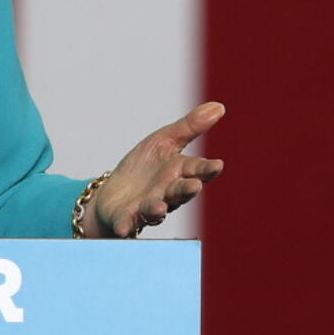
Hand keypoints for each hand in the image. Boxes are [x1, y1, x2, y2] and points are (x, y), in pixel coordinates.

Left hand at [83, 102, 224, 238]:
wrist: (114, 192)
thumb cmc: (144, 167)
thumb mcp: (164, 141)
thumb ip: (190, 127)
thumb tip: (219, 106)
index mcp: (178, 173)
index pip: (195, 170)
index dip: (206, 169)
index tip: (217, 165)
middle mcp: (166, 193)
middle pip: (179, 192)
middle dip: (186, 189)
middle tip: (194, 186)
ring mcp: (147, 207)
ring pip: (156, 209)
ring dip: (158, 208)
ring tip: (159, 206)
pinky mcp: (126, 218)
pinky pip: (126, 223)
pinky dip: (124, 225)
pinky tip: (121, 227)